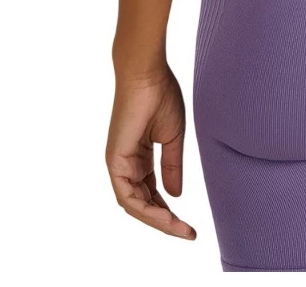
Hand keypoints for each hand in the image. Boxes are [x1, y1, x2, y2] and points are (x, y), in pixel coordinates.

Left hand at [106, 65, 196, 239]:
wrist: (147, 73)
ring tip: (180, 228)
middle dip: (165, 220)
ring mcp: (118, 164)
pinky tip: (166, 216)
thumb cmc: (161, 95)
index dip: (169, 210)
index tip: (189, 224)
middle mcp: (126, 164)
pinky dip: (146, 210)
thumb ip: (172, 167)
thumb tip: (176, 196)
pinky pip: (128, 196)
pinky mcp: (115, 161)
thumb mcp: (173, 138)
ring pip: (135, 205)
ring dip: (157, 220)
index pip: (152, 192)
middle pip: (143, 203)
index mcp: (138, 157)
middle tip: (187, 232)